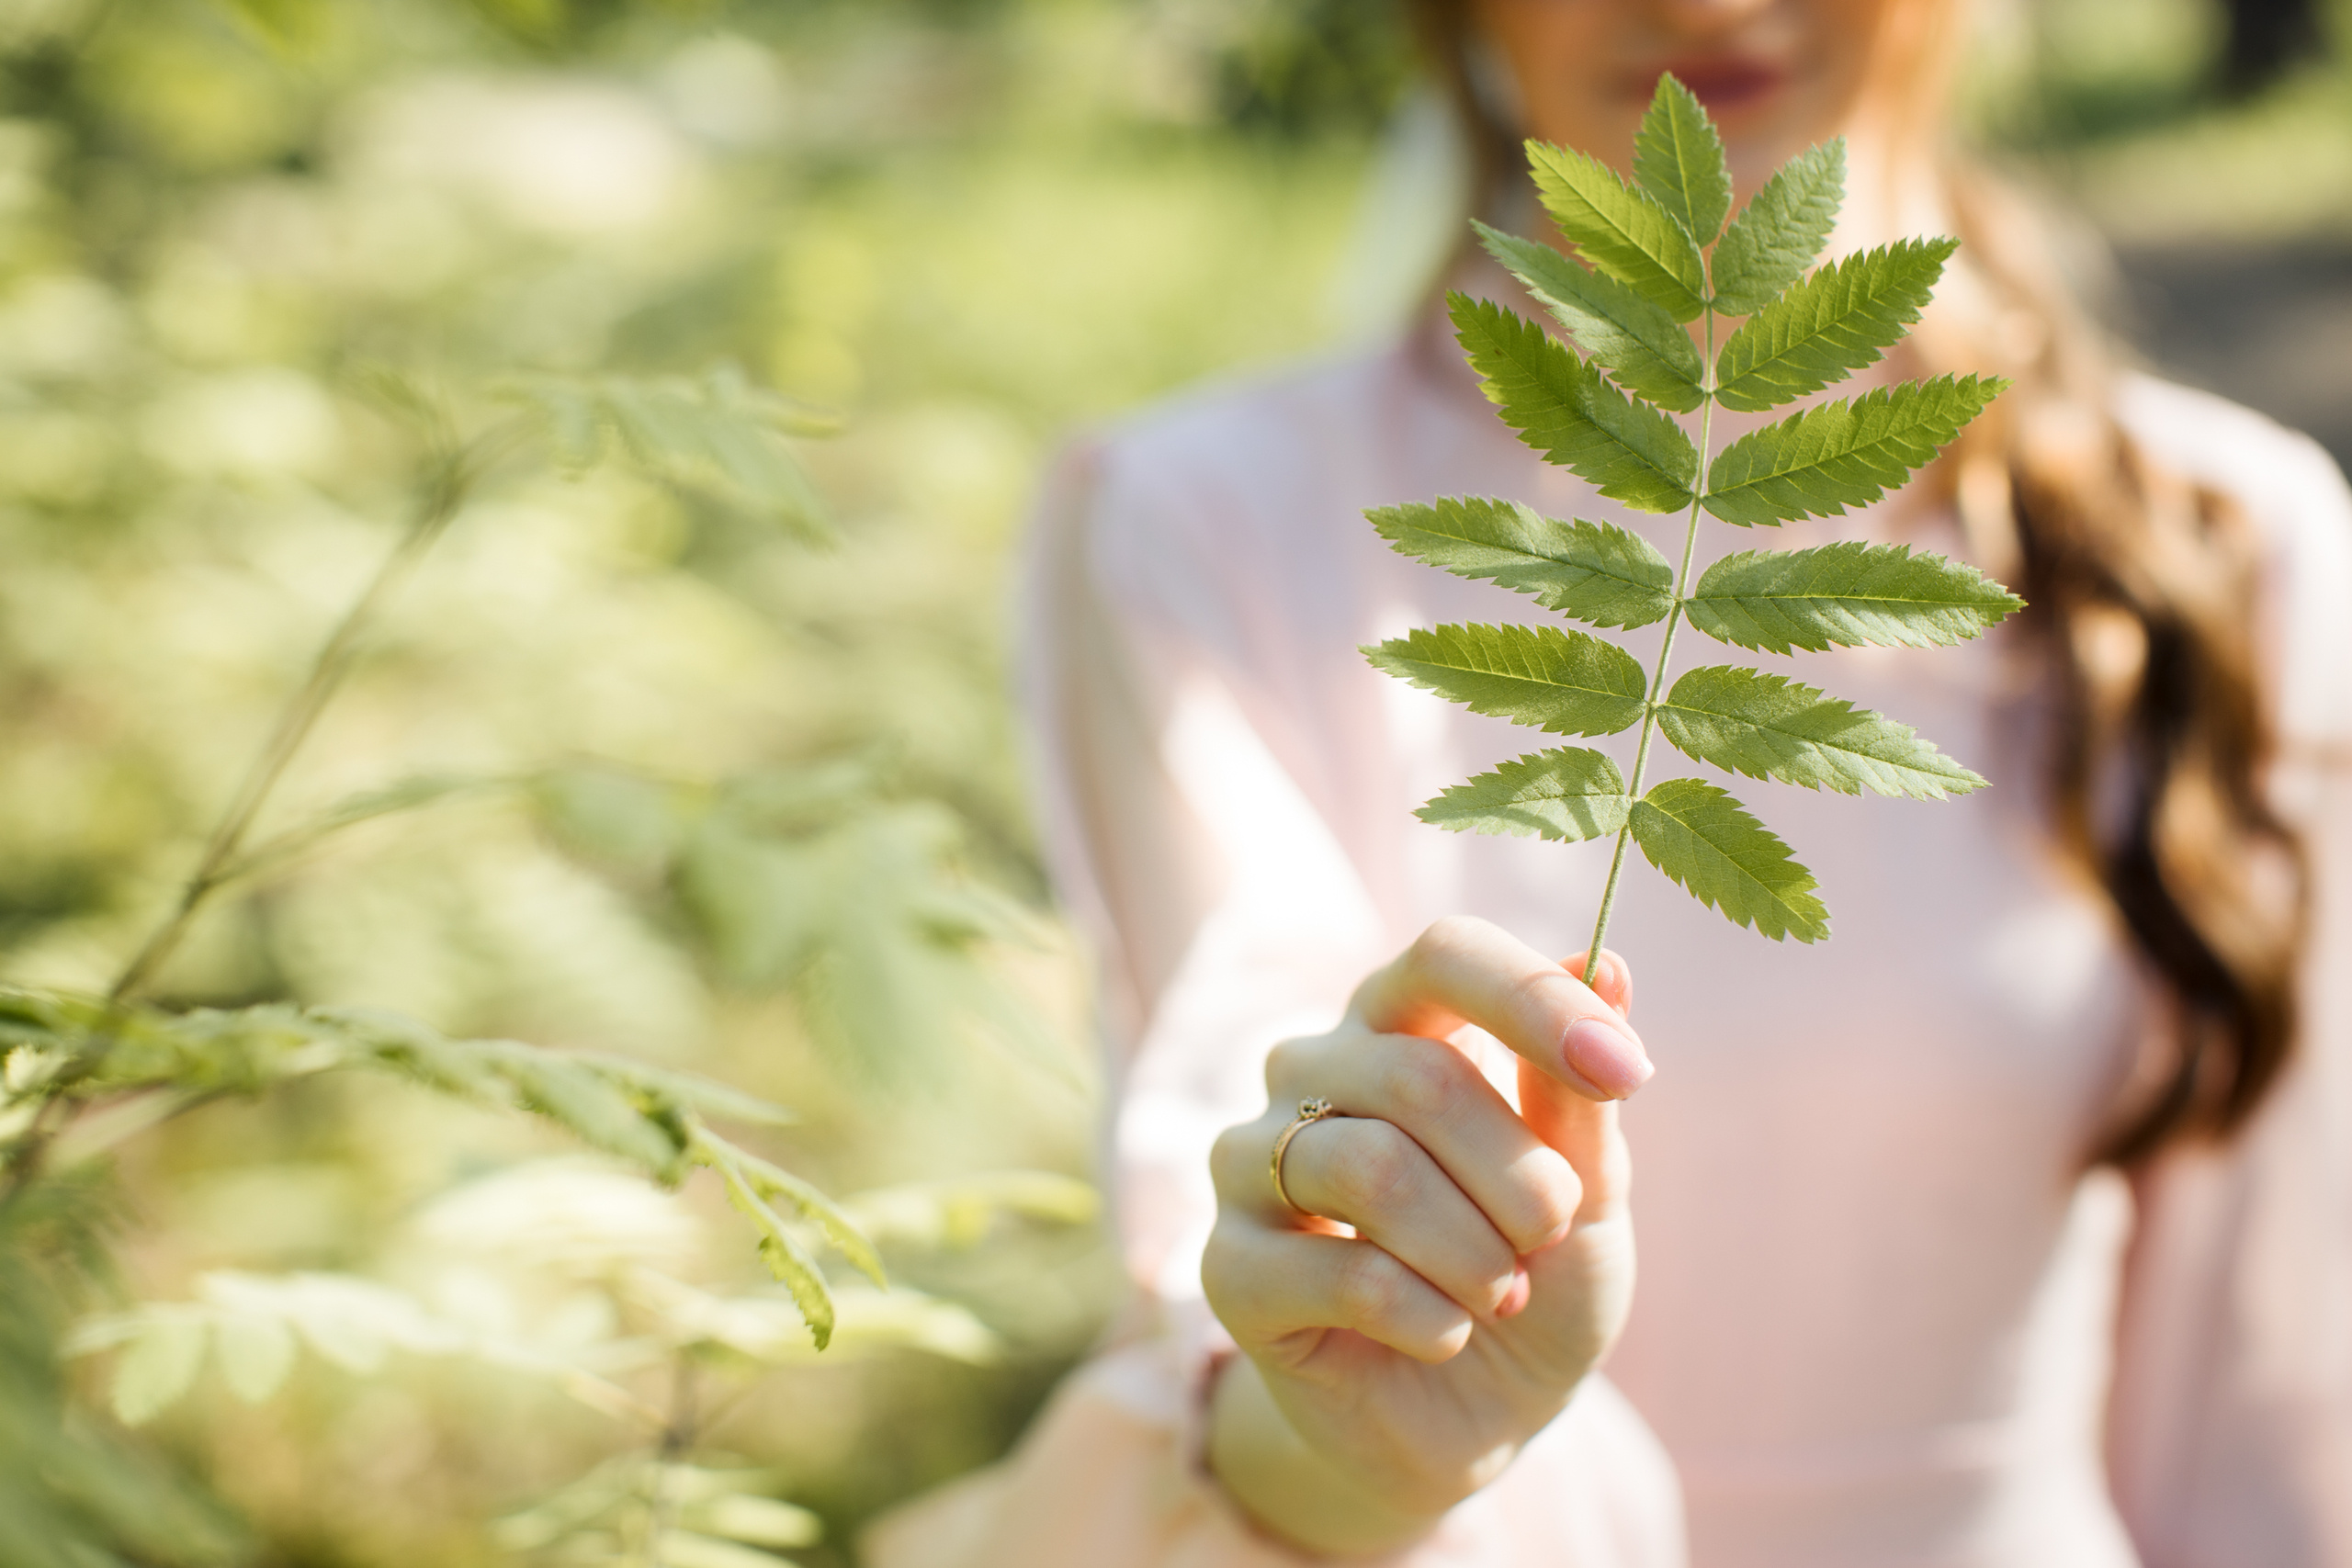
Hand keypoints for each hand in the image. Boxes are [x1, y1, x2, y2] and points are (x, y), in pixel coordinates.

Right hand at [1201, 916, 1650, 1555]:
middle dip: (1520, 1175)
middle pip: (1419, 1077)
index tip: (1625, 1071)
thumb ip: (1580, 1095)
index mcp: (1399, 1024)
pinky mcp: (1230, 1265)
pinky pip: (1343, 1274)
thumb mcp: (1587, 1194)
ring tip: (1502, 1293)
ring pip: (1372, 1170)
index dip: (1533, 1000)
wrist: (1475, 1421)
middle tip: (1553, 1234)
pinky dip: (1431, 1319)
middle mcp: (1311, 1071)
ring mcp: (1254, 1163)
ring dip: (1476, 1253)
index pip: (1445, 957)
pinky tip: (1444, 1336)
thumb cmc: (1533, 1279)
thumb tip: (1607, 963)